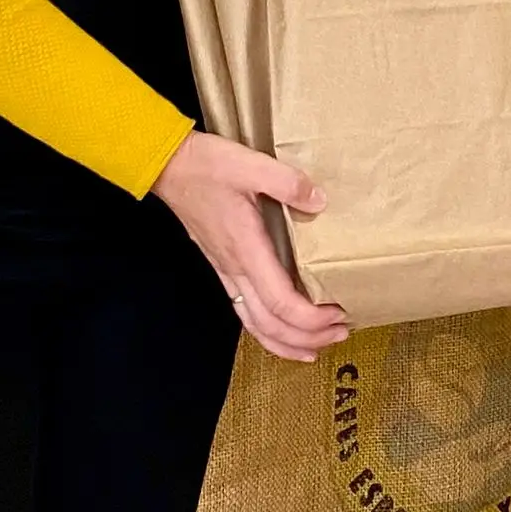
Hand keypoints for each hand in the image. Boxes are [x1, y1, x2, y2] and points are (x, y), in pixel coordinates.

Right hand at [153, 132, 349, 362]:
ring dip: (286, 341)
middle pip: (271, 324)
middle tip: (341, 332)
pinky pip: (245, 310)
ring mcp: (227, 271)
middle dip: (307, 337)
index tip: (339, 313)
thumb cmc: (206, 166)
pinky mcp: (223, 266)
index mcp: (247, 250)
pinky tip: (280, 329)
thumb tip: (319, 201)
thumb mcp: (251, 165)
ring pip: (255, 324)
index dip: (311, 318)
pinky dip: (266, 329)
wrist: (169, 167)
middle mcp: (236, 268)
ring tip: (316, 346)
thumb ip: (288, 183)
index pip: (281, 303)